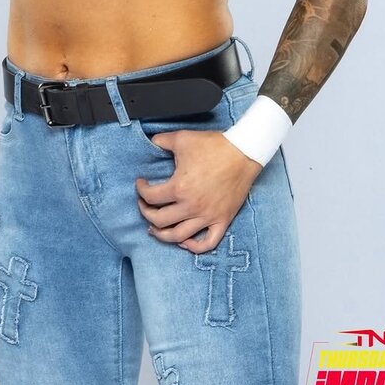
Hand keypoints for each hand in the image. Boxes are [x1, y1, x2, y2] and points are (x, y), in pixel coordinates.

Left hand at [136, 129, 262, 253]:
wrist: (243, 152)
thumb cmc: (214, 146)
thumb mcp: (182, 138)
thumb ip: (161, 141)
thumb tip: (150, 143)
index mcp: (179, 187)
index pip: (150, 197)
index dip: (140, 190)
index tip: (141, 184)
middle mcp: (191, 206)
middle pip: (159, 220)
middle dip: (146, 213)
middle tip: (144, 205)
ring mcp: (208, 216)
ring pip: (178, 237)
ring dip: (162, 234)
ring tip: (155, 228)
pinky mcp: (223, 220)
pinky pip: (207, 243)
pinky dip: (194, 247)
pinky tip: (184, 242)